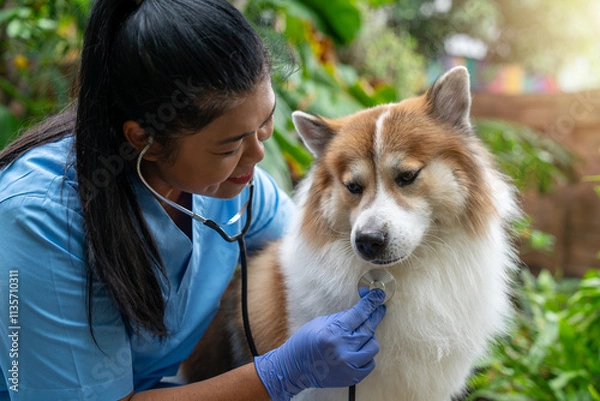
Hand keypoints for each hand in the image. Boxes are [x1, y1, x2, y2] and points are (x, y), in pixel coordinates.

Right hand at [254, 289, 385, 400]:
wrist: (294, 369)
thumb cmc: (305, 343)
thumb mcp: (320, 323)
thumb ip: (341, 318)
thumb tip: (361, 310)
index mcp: (333, 333)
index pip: (359, 314)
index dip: (371, 303)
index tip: (379, 296)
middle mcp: (342, 349)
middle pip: (368, 329)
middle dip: (375, 316)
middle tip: (379, 310)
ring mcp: (348, 365)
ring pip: (373, 346)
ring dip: (368, 339)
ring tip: (358, 337)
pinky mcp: (352, 377)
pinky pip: (370, 363)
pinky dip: (366, 355)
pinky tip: (357, 352)